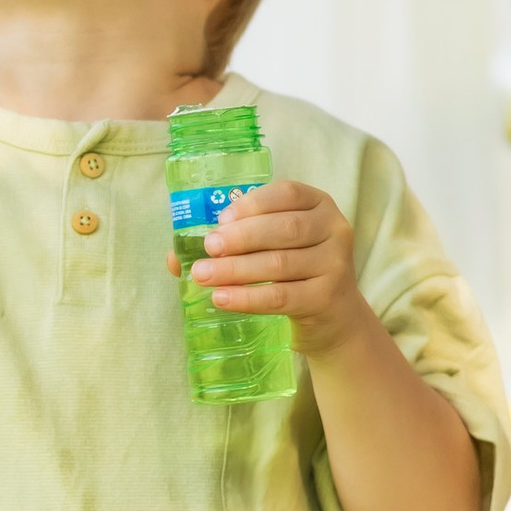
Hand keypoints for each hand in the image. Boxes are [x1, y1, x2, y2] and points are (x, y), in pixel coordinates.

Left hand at [178, 175, 366, 355]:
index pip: (286, 194)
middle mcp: (333, 229)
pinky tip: (222, 298)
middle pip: (284, 228)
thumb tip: (176, 257)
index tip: (220, 220)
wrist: (332, 316)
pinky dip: (248, 298)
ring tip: (203, 275)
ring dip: (236, 270)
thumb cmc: (294, 271)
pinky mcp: (327, 298)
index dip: (251, 204)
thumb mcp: (273, 246)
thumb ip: (235, 242)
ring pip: (280, 264)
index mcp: (318, 204)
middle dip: (240, 238)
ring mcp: (334, 265)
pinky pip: (282, 297)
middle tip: (208, 248)